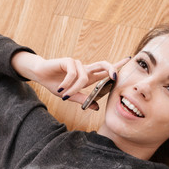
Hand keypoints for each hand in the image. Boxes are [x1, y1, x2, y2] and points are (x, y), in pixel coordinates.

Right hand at [11, 52, 130, 109]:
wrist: (40, 75)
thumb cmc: (55, 84)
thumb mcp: (70, 96)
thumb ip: (83, 99)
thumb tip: (97, 107)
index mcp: (87, 77)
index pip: (104, 70)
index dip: (116, 66)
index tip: (128, 61)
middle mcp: (84, 69)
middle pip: (103, 64)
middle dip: (112, 68)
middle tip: (116, 76)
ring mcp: (76, 64)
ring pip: (83, 77)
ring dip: (75, 88)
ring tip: (64, 95)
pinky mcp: (68, 61)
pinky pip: (73, 73)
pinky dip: (68, 83)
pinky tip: (61, 87)